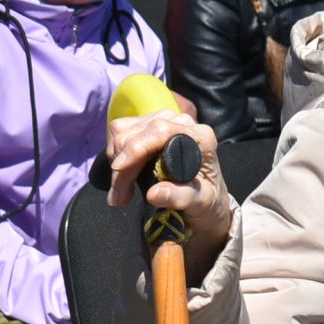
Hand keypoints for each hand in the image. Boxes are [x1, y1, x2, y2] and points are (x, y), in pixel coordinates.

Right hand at [107, 106, 234, 272]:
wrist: (207, 200)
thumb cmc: (207, 201)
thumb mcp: (200, 203)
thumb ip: (180, 197)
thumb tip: (154, 194)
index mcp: (200, 136)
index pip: (159, 131)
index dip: (135, 149)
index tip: (120, 171)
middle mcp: (182, 122)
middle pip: (137, 133)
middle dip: (122, 167)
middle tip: (120, 198)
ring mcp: (164, 120)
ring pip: (123, 132)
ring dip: (117, 163)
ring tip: (122, 192)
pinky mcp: (149, 125)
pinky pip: (120, 132)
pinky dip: (116, 155)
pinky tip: (125, 175)